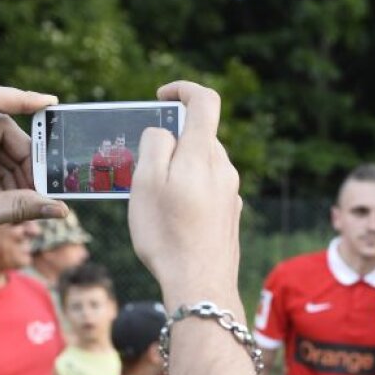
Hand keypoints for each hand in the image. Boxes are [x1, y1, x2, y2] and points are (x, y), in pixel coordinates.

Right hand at [128, 81, 242, 309]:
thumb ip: (155, 145)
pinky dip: (189, 189)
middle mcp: (223, 169)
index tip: (161, 96)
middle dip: (172, 139)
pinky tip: (173, 216)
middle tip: (144, 163)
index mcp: (203, 154)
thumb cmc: (167, 235)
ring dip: (179, 168)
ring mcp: (230, 193)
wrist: (200, 284)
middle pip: (200, 135)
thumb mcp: (146, 182)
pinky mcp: (231, 214)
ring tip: (154, 196)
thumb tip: (163, 131)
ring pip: (203, 164)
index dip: (183, 90)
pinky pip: (208, 188)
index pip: (204, 101)